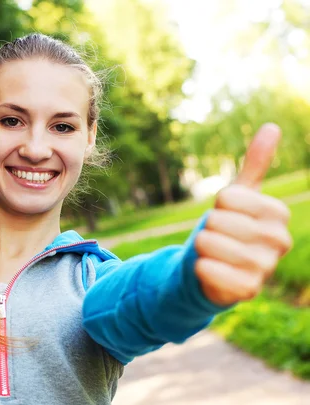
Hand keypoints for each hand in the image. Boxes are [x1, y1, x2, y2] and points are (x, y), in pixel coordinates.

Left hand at [194, 124, 292, 305]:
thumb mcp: (238, 197)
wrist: (213, 269)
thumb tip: (272, 127)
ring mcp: (265, 267)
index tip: (227, 215)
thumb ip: (255, 164)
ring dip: (201, 248)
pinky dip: (200, 268)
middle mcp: (278, 240)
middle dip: (206, 228)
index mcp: (278, 213)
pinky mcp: (247, 291)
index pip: (228, 197)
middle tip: (217, 238)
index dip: (218, 205)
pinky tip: (208, 270)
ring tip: (213, 254)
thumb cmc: (226, 229)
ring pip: (209, 244)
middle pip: (216, 220)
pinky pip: (209, 271)